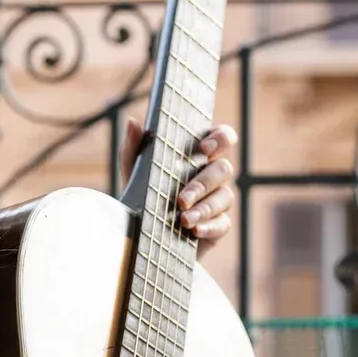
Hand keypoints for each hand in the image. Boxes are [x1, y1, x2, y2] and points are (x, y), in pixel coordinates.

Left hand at [119, 117, 237, 257]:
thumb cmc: (143, 195)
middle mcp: (212, 175)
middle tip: (181, 198)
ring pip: (225, 197)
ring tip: (183, 219)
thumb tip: (133, 122)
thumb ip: (133, 148)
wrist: (141, 234)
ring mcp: (217, 200)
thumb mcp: (134, 172)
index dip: (221, 138)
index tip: (203, 148)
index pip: (222, 138)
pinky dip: (209, 227)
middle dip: (203, 183)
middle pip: (224, 169)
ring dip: (204, 208)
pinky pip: (223, 223)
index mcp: (198, 156)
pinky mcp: (218, 224)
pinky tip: (194, 230)